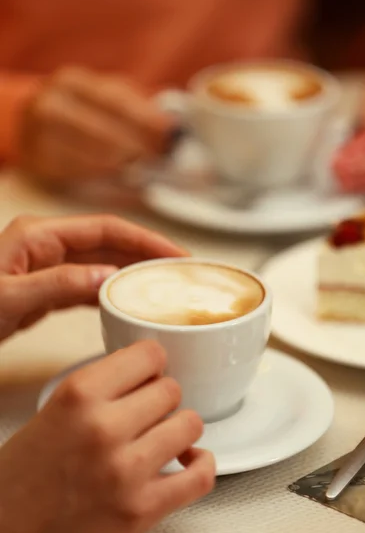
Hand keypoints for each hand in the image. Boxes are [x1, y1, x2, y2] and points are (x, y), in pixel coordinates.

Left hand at [0, 214, 185, 341]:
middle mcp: (46, 245)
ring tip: (163, 288)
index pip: (106, 229)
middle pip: (109, 243)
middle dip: (145, 255)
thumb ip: (57, 285)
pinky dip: (110, 292)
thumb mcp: (8, 298)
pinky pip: (87, 284)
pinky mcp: (45, 286)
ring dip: (132, 274)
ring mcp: (46, 265)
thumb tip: (106, 279)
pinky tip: (128, 304)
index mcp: (39, 235)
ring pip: (101, 264)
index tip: (174, 255)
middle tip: (180, 273)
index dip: (144, 239)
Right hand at [0, 340, 215, 532]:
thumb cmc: (28, 469)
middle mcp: (104, 428)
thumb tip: (153, 367)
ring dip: (179, 428)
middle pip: (172, 388)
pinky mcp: (141, 510)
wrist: (8, 527)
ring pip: (190, 424)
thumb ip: (105, 383)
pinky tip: (186, 459)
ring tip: (161, 436)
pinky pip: (201, 476)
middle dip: (161, 398)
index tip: (149, 373)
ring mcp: (125, 471)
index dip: (152, 363)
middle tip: (146, 412)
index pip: (150, 354)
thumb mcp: (57, 405)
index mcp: (79, 394)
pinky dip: (201, 464)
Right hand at [19, 67, 173, 184]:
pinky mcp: (38, 163)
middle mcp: (51, 104)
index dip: (146, 120)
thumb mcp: (105, 96)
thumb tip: (175, 124)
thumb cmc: (82, 109)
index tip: (170, 134)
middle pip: (103, 132)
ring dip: (124, 166)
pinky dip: (106, 179)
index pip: (115, 101)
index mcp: (72, 82)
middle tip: (162, 158)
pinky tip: (122, 178)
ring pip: (92, 157)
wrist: (31, 123)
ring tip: (146, 169)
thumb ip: (137, 106)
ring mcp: (39, 135)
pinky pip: (80, 175)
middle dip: (138, 147)